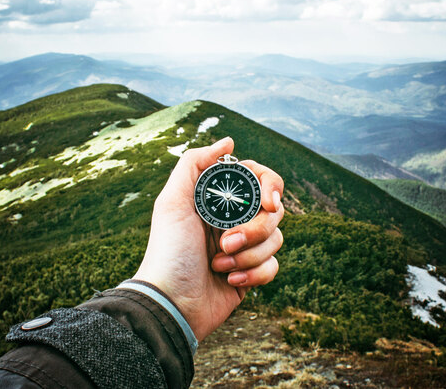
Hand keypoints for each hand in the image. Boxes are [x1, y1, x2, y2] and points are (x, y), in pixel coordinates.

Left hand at [132, 136, 284, 340]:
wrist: (171, 303)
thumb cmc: (169, 251)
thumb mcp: (172, 201)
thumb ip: (195, 163)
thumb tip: (229, 141)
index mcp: (218, 200)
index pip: (260, 181)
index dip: (270, 188)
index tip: (268, 203)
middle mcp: (233, 220)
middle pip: (274, 211)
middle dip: (254, 230)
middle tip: (226, 242)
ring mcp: (244, 247)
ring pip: (276, 239)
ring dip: (248, 255)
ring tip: (219, 265)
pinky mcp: (251, 274)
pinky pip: (273, 266)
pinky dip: (254, 274)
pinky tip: (230, 281)